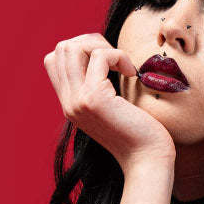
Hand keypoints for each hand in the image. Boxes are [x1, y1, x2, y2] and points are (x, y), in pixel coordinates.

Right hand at [43, 33, 175, 171]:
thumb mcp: (112, 107)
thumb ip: (99, 87)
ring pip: (72, 48)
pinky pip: (99, 56)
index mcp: (71, 104)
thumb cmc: (140, 134)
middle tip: (116, 59)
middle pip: (61, 49)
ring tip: (121, 64)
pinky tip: (131, 73)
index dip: (80, 49)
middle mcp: (69, 103)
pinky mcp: (93, 99)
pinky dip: (118, 55)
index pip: (54, 60)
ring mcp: (77, 101)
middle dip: (90, 42)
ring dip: (101, 45)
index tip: (106, 62)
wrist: (148, 160)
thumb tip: (101, 54)